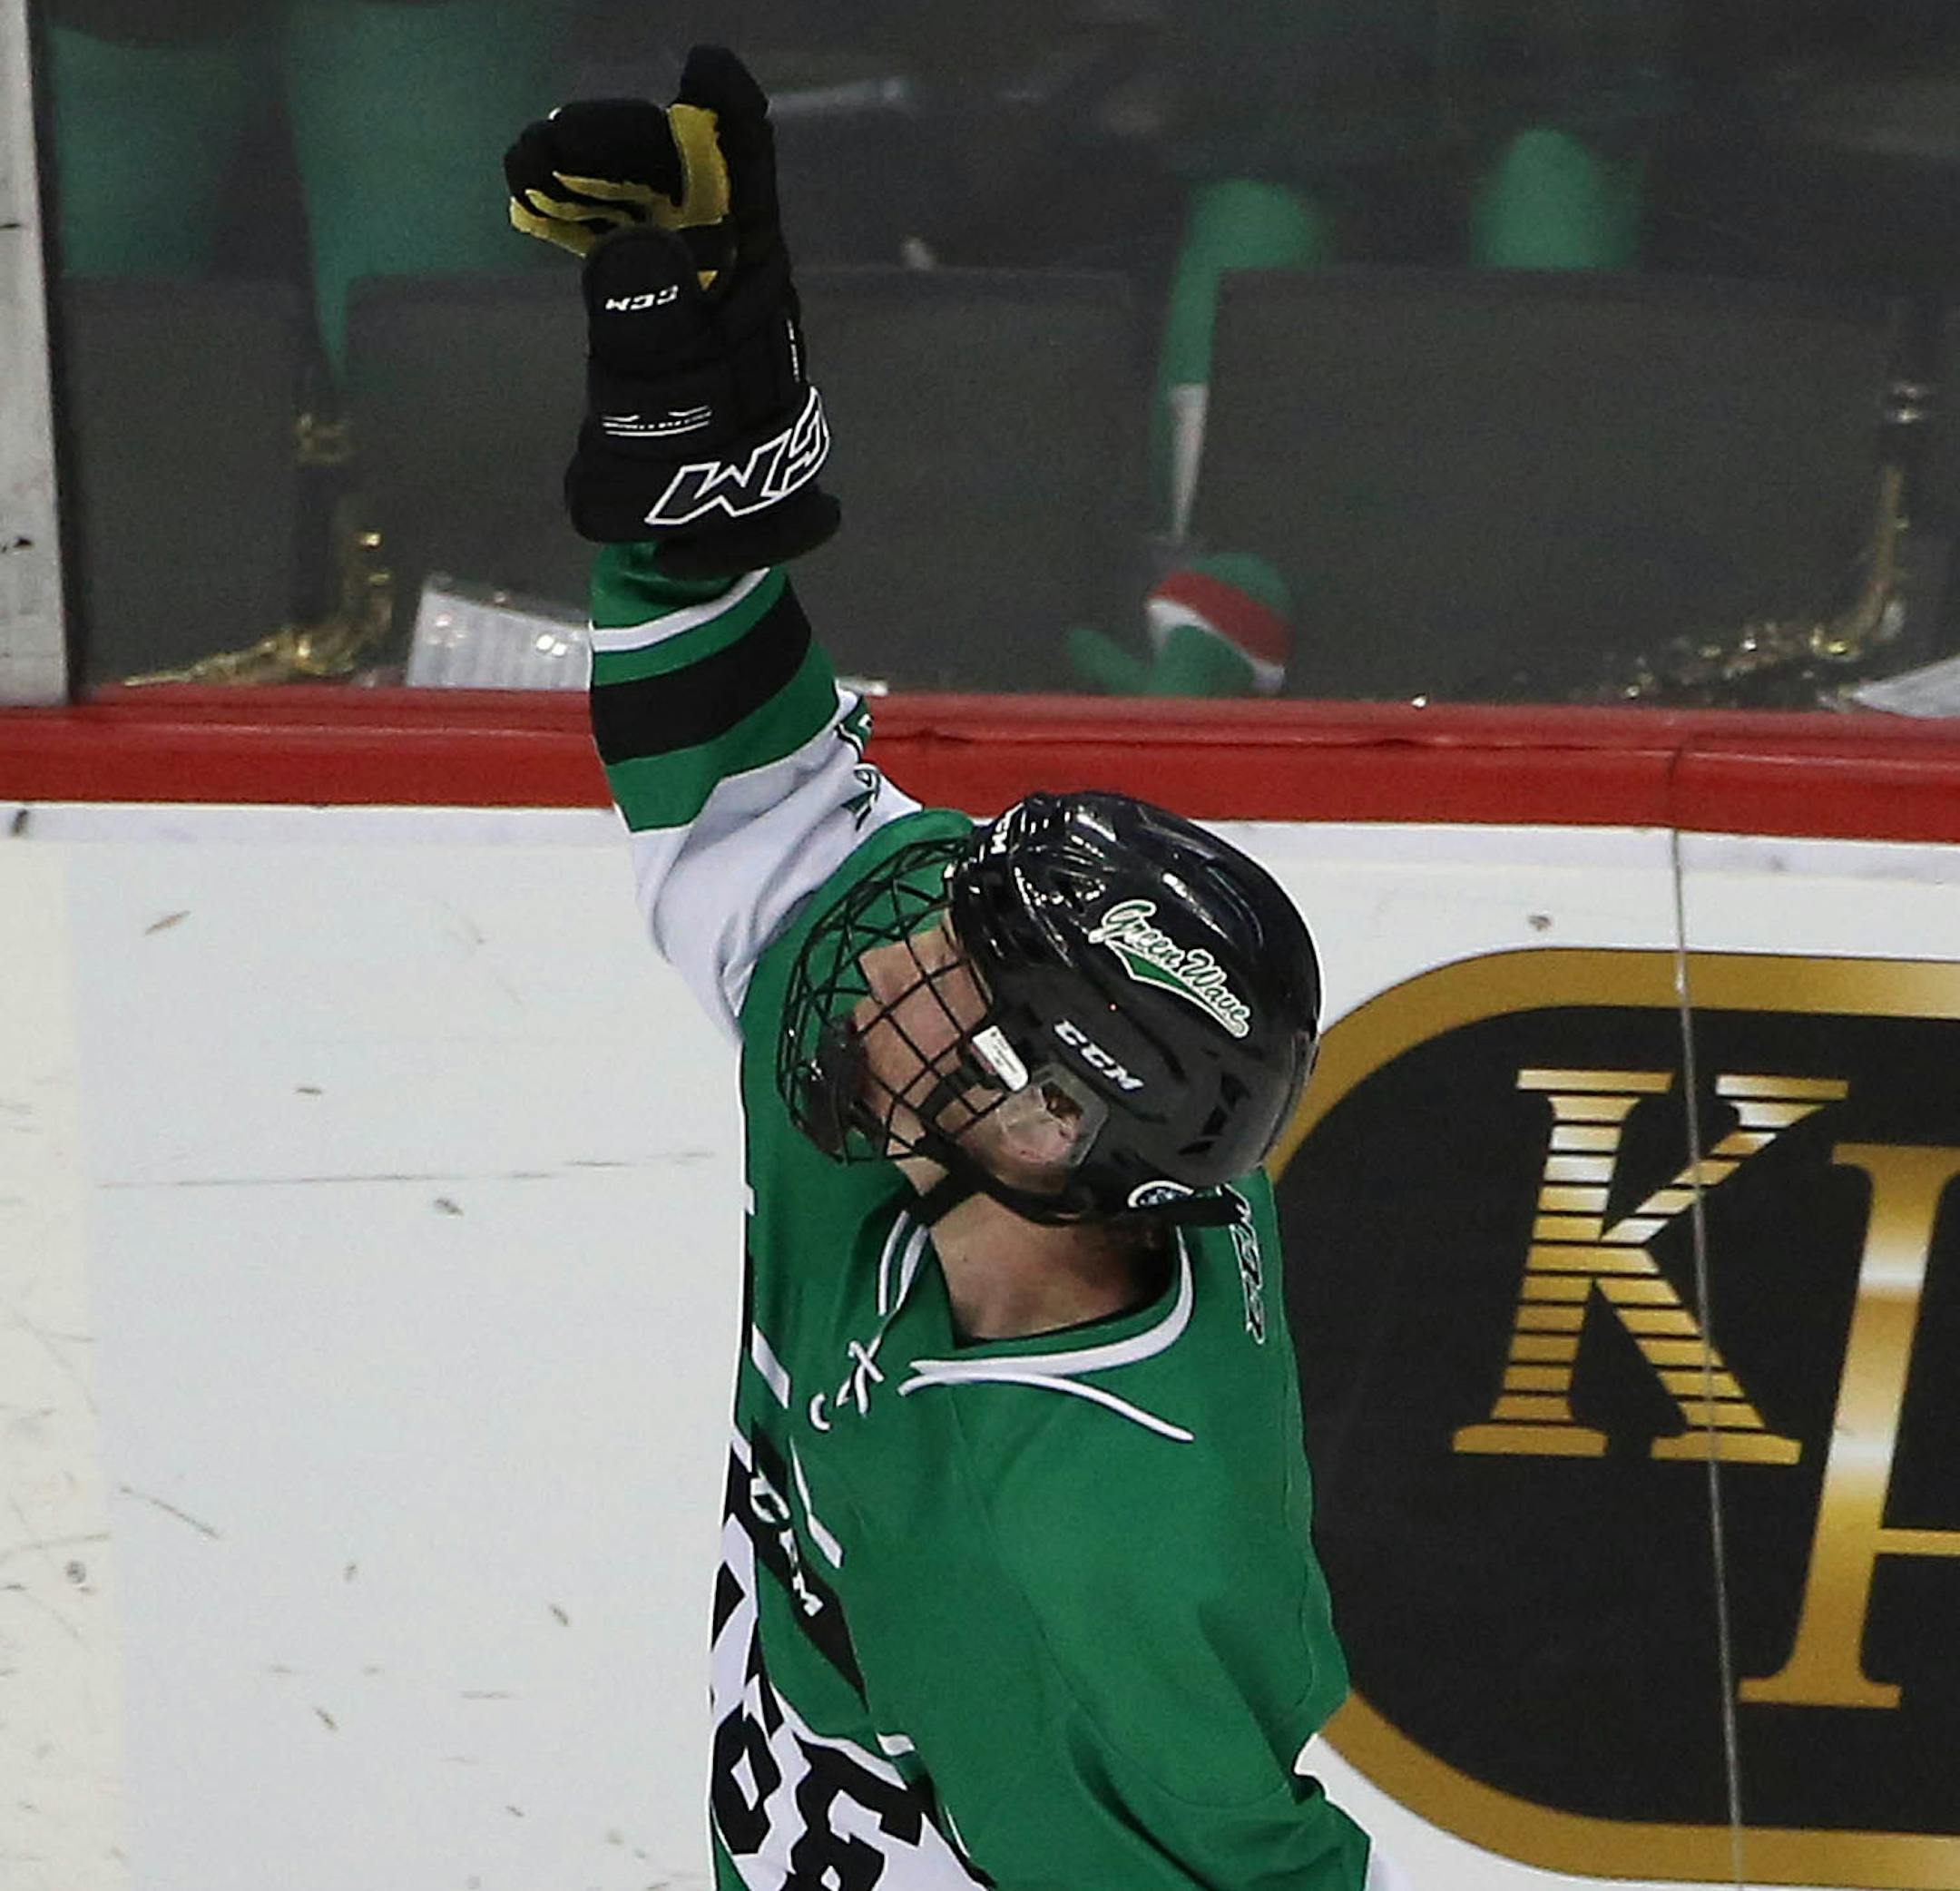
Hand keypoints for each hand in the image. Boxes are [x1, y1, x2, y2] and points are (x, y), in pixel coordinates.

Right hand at [512, 48, 838, 571]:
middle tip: (547, 150)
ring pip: (640, 204)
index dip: (731, 118)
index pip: (748, 182)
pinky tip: (532, 202)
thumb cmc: (711, 486)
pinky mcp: (649, 317)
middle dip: (619, 147)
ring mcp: (686, 293)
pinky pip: (614, 245)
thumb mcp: (678, 419)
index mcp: (751, 288)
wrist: (703, 544)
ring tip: (529, 173)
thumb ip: (653, 338)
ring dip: (585, 176)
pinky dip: (575, 218)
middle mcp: (724, 276)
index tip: (705, 66)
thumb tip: (636, 248)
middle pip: (680, 179)